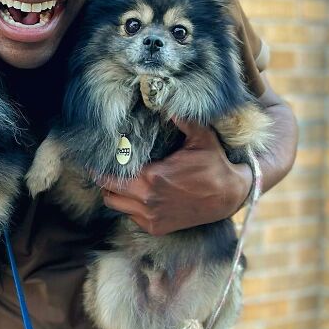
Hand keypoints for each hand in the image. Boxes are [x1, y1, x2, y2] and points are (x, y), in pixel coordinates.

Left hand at [98, 117, 251, 235]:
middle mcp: (147, 200)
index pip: (111, 174)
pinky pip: (130, 215)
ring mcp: (150, 216)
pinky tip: (136, 192)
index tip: (98, 156)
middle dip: (103, 178)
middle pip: (107, 190)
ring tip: (119, 178)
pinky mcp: (156, 228)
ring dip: (114, 192)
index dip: (101, 165)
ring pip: (115, 204)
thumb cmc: (214, 164)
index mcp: (152, 178)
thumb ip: (182, 119)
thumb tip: (165, 100)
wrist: (230, 196)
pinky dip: (128, 205)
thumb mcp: (201, 137)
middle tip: (103, 166)